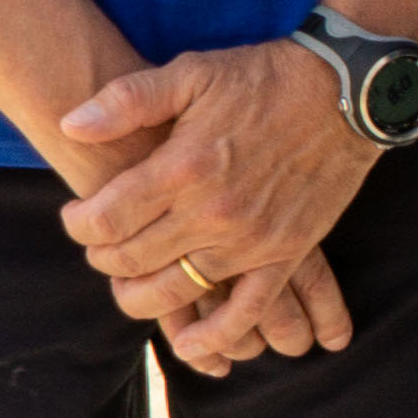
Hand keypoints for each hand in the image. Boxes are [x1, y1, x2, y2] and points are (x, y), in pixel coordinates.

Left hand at [58, 39, 374, 352]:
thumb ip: (126, 100)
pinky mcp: (286, 254)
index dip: (79, 224)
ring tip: (128, 282)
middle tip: (101, 244)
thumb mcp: (191, 72)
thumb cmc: (265, 77)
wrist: (346, 92)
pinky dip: (216, 335)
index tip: (78, 216)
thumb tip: (71, 124)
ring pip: (176, 290)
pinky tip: (190, 345)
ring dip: (139, 296)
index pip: (106, 218)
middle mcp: (212, 211)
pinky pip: (248, 309)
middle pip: (132, 258)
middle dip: (103, 257)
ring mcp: (250, 239)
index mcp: (183, 166)